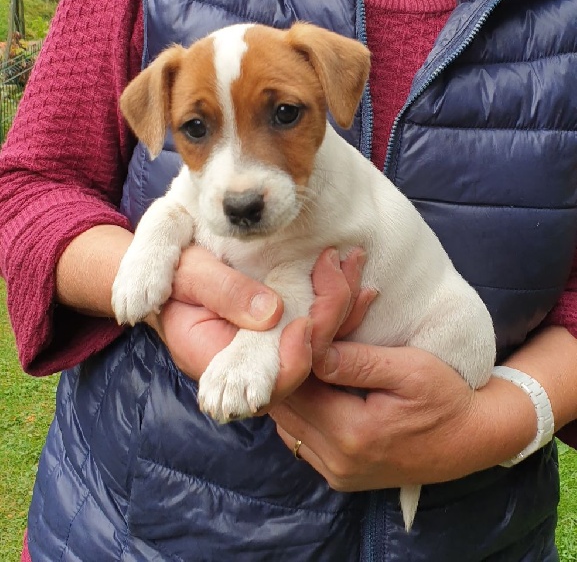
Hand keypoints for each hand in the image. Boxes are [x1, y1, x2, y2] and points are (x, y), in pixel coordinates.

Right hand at [147, 245, 373, 407]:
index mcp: (216, 362)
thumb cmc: (169, 271)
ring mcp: (265, 350)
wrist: (163, 272)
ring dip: (340, 304)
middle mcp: (247, 366)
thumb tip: (274, 312)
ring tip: (352, 262)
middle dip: (331, 317)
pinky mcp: (277, 332)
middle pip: (302, 363)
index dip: (292, 360)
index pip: (266, 385)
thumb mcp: (188, 274)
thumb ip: (225, 293)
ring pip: (315, 345)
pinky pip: (313, 326)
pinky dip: (334, 300)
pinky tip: (350, 274)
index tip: (303, 321)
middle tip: (340, 267)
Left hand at [270, 341, 538, 490]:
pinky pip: (301, 439)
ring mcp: (336, 473)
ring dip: (293, 391)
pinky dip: (302, 412)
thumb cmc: (446, 398)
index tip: (303, 325)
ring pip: (287, 424)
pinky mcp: (339, 476)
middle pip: (285, 407)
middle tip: (301, 338)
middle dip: (289, 370)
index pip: (297, 387)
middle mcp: (337, 461)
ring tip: (308, 360)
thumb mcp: (410, 369)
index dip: (293, 352)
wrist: (472, 440)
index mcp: (353, 434)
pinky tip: (317, 388)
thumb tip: (312, 349)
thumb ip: (358, 362)